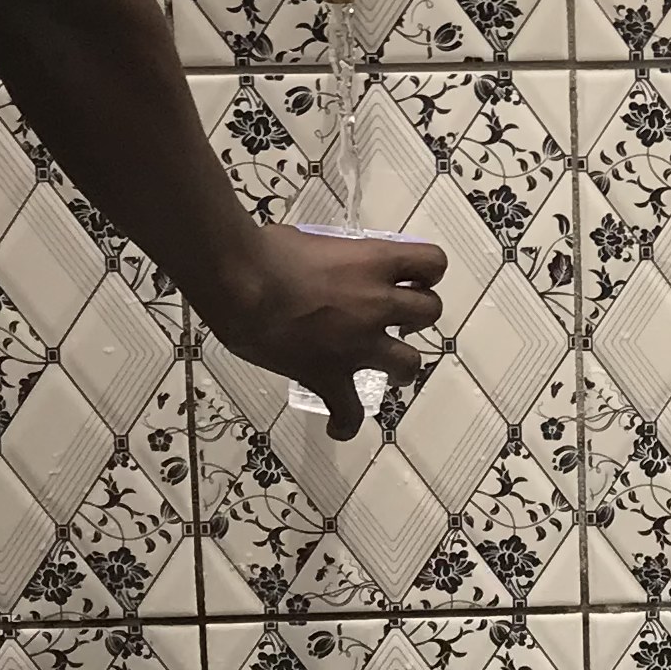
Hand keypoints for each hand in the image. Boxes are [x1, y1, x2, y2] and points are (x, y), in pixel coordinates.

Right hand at [202, 222, 448, 435]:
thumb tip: (320, 264)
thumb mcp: (311, 241)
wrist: (238, 283)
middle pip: (430, 312)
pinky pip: (350, 413)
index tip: (411, 279)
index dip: (427, 272)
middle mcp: (376, 304)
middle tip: (394, 319)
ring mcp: (357, 344)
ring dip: (402, 365)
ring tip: (385, 365)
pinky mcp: (329, 376)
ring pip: (409, 364)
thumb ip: (331, 257)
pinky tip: (339, 427)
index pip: (432, 262)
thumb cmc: (265, 251)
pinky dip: (347, 423)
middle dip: (416, 316)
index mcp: (374, 262)